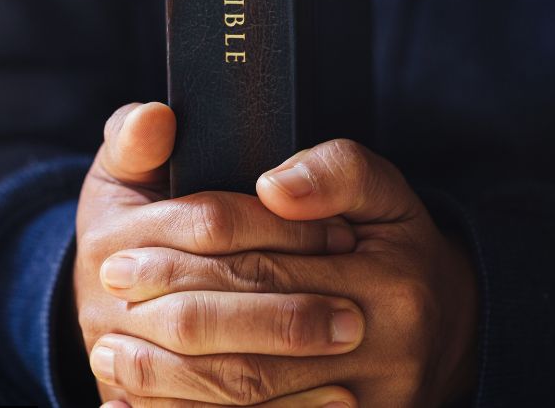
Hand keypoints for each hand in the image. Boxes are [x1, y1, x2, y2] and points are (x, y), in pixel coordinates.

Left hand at [91, 135, 478, 406]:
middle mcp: (382, 348)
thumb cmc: (394, 248)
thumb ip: (336, 171)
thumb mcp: (382, 192)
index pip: (263, 261)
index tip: (119, 249)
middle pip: (248, 333)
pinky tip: (140, 407)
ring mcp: (366, 403)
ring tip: (109, 353)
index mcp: (388, 278)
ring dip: (168, 380)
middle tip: (105, 292)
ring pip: (247, 395)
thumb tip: (274, 188)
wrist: (448, 331)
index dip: (186, 254)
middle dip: (167, 313)